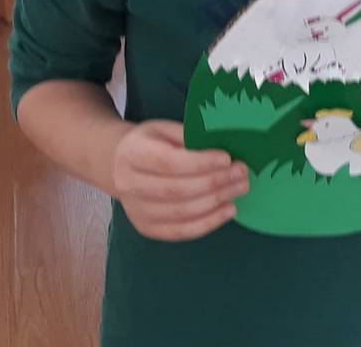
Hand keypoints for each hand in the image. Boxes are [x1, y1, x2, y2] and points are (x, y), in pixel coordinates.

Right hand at [111, 120, 247, 240]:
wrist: (118, 164)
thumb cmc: (149, 142)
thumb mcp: (164, 128)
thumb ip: (188, 136)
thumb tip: (222, 148)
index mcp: (133, 154)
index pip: (170, 163)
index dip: (200, 163)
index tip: (227, 158)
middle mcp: (129, 185)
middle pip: (177, 190)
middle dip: (215, 183)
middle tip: (242, 174)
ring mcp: (136, 211)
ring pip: (181, 213)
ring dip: (216, 202)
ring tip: (239, 189)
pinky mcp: (146, 228)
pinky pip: (181, 231)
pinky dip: (208, 223)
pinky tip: (228, 211)